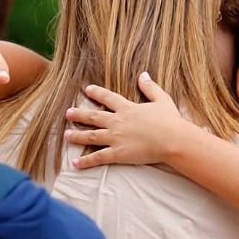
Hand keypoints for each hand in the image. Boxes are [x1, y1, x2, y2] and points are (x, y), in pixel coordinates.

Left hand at [63, 73, 198, 168]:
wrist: (172, 139)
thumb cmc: (170, 120)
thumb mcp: (162, 99)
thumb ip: (150, 87)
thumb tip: (143, 74)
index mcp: (128, 109)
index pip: (108, 98)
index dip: (97, 93)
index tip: (87, 89)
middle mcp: (118, 122)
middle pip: (94, 117)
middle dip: (79, 114)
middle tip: (68, 113)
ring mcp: (116, 138)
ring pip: (91, 136)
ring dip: (77, 136)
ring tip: (66, 135)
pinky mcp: (118, 153)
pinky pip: (98, 157)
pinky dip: (86, 161)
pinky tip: (75, 163)